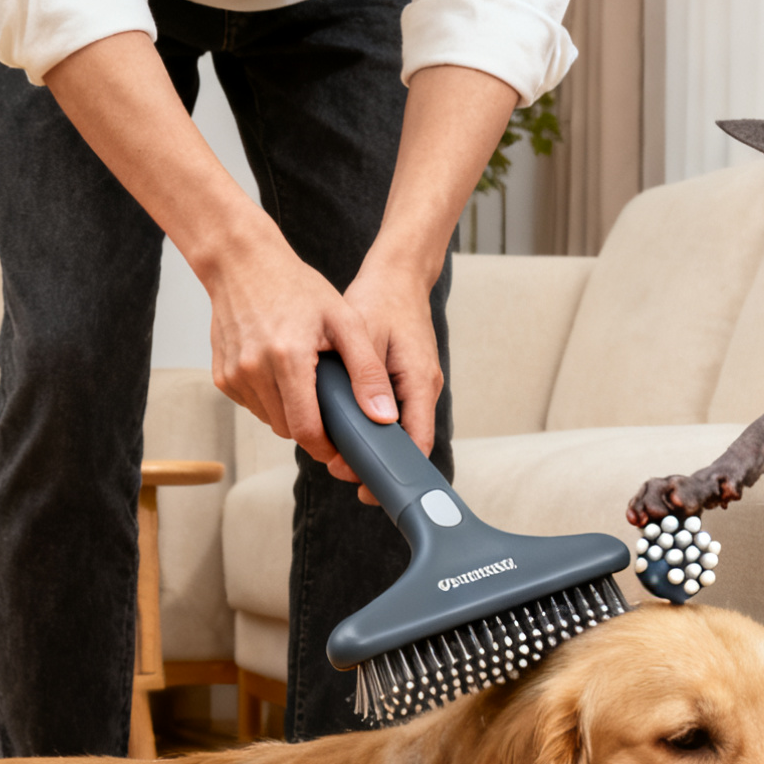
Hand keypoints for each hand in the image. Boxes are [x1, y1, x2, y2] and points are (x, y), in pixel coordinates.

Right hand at [203, 224, 413, 489]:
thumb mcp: (344, 321)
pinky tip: (281, 375)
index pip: (306, 430)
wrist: (241, 262)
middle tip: (330, 409)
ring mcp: (233, 375)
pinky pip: (253, 405)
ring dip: (290, 414)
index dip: (326, 446)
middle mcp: (253, 371)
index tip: (341, 444)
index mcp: (287, 358)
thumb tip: (383, 417)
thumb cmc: (296, 286)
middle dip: (311, 429)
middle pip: (287, 430)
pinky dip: (271, 400)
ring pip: (270, 420)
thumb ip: (367, 370)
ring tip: (307, 385)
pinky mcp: (222, 376)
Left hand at [335, 254, 444, 502]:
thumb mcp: (365, 337)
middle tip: (341, 470)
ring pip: (399, 429)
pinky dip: (372, 426)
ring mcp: (417, 385)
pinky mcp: (406, 381)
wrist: (398, 275)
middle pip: (408, 442)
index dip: (395, 470)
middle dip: (377, 462)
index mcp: (420, 380)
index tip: (369, 488)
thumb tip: (370, 420)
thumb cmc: (381, 299)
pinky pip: (393, 414)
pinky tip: (347, 428)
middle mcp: (424, 388)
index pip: (416, 441)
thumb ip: (364, 378)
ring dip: (373, 445)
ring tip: (339, 454)